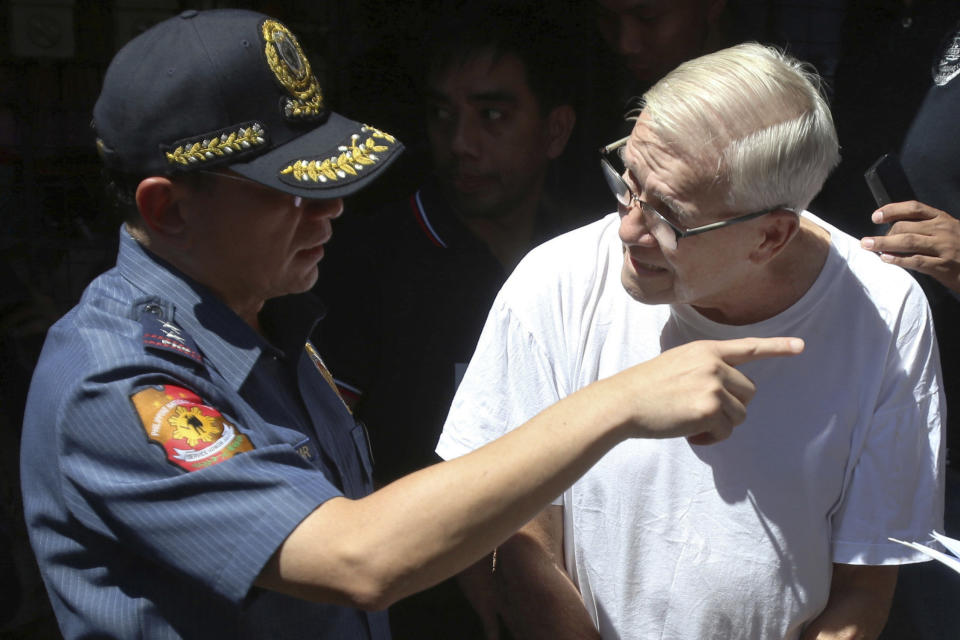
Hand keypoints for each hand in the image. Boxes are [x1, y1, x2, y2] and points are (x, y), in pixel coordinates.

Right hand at [610, 337, 803, 443]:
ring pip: (740, 414)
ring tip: (691, 422)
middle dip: (732, 407)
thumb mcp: (677, 364)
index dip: (777, 347)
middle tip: (702, 413)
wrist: (623, 401)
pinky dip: (710, 438)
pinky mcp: (709, 409)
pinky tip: (689, 434)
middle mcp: (714, 364)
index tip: (801, 347)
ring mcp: (713, 386)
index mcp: (706, 350)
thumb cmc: (645, 388)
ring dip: (720, 424)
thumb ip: (705, 370)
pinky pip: (725, 432)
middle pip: (749, 392)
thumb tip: (727, 396)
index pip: (748, 347)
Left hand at [861, 201, 959, 293]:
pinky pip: (916, 261)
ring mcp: (944, 247)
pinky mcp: (944, 266)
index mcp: (942, 218)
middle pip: (905, 226)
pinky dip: (898, 260)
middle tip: (869, 242)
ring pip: (908, 241)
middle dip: (884, 234)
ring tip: (867, 246)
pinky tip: (885, 259)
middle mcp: (943, 229)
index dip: (892, 210)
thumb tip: (893, 229)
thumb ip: (926, 228)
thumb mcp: (948, 231)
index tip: (875, 217)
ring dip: (883, 244)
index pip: (914, 208)